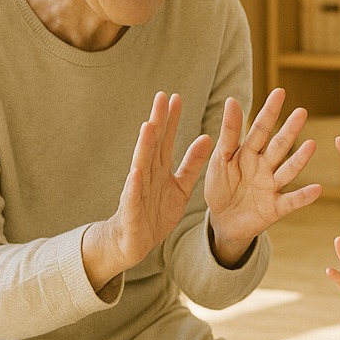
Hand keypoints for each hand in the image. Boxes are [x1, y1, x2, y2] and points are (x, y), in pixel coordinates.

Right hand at [84, 92, 212, 289]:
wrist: (133, 243)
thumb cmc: (156, 213)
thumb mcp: (181, 186)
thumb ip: (192, 164)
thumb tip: (207, 138)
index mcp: (160, 169)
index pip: (165, 139)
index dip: (170, 120)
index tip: (176, 97)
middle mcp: (146, 175)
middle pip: (153, 145)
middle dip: (158, 121)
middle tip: (161, 96)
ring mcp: (137, 191)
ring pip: (141, 165)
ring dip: (144, 146)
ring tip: (148, 125)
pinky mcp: (132, 212)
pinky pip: (133, 197)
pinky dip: (134, 185)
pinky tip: (134, 172)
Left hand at [205, 88, 321, 264]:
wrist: (222, 221)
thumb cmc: (221, 186)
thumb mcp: (220, 158)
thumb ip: (229, 133)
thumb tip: (232, 100)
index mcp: (249, 152)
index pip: (260, 128)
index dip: (269, 111)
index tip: (280, 91)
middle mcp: (265, 166)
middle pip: (278, 146)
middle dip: (289, 130)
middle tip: (301, 112)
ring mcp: (272, 186)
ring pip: (287, 170)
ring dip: (299, 159)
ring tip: (311, 145)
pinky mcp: (275, 208)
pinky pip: (292, 201)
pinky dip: (304, 196)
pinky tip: (317, 189)